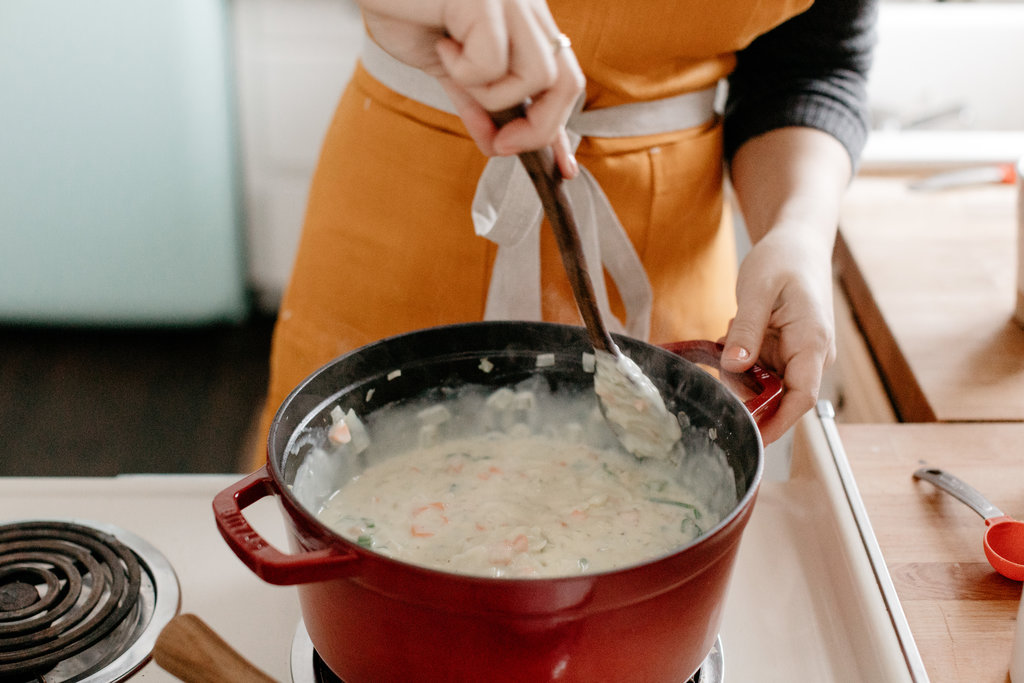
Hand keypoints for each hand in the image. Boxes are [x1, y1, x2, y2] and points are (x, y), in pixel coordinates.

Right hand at [361, 0, 583, 177]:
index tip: (562, 168)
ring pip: (537, 76)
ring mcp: (512, 0)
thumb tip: (495, 143)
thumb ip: (476, 102)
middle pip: (567, 82)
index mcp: (524, 21)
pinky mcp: (487, 0)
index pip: (563, 79)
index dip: (562, 127)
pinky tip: (442, 43)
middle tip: (501, 144)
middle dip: (540, 129)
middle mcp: (528, 7)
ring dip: (493, 95)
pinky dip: (463, 69)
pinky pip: (492, 62)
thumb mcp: (447, 66)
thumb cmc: (403, 7)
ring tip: (455, 69)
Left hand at [719, 227, 835, 444]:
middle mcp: (811, 355)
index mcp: (812, 343)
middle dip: (744, 391)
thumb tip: (735, 368)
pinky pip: (759, 369)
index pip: (800, 398)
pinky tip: (735, 333)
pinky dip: (740, 358)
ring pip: (763, 384)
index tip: (750, 438)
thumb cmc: (784, 258)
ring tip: (731, 334)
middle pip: (778, 397)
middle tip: (720, 364)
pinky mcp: (785, 350)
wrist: (799, 241)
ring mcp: (798, 354)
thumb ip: (747, 331)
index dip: (776, 423)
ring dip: (739, 371)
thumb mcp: (758, 290)